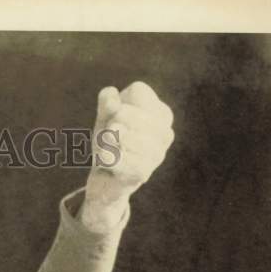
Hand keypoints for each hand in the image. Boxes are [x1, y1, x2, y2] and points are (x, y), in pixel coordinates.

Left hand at [82, 81, 174, 230]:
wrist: (106, 178)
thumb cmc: (110, 140)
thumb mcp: (106, 116)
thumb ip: (107, 101)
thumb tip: (112, 100)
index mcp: (161, 113)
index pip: (138, 92)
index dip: (118, 101)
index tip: (114, 115)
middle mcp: (165, 133)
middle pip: (129, 113)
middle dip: (111, 121)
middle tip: (106, 132)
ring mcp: (157, 155)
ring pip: (125, 137)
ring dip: (106, 140)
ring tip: (105, 145)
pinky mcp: (143, 173)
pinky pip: (121, 159)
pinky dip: (107, 157)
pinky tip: (105, 157)